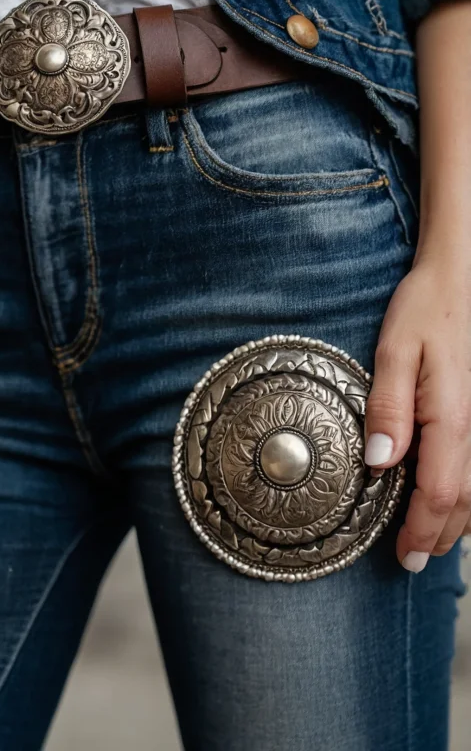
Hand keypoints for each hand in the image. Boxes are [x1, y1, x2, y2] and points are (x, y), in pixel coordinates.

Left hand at [365, 254, 470, 570]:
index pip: (442, 493)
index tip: (402, 555)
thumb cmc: (426, 310)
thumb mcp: (393, 351)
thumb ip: (386, 408)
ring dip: (457, 519)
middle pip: (466, 502)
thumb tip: (377, 464)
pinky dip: (468, 494)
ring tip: (427, 537)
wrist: (461, 280)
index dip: (422, 530)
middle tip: (410, 558)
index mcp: (453, 417)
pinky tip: (451, 497)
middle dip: (438, 535)